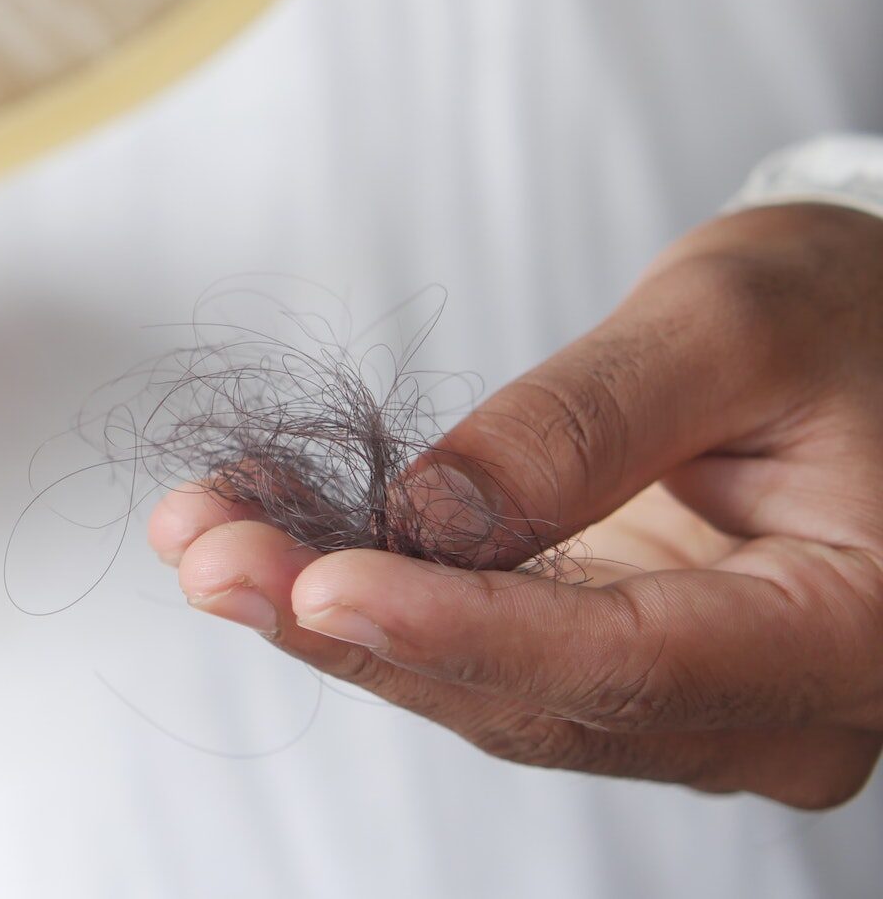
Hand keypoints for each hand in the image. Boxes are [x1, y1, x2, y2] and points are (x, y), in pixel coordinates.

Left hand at [150, 202, 882, 808]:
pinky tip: (279, 534)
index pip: (620, 662)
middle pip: (523, 694)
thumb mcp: (729, 328)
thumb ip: (584, 426)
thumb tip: (426, 511)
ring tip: (212, 529)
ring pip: (483, 684)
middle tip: (207, 546)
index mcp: (835, 636)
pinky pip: (482, 648)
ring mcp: (683, 701)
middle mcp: (758, 707)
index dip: (452, 627)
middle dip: (344, 621)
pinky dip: (375, 594)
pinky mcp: (618, 662)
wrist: (869, 340)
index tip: (312, 584)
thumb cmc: (843, 317)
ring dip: (331, 611)